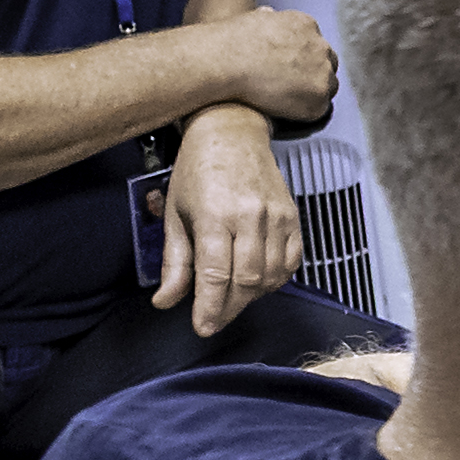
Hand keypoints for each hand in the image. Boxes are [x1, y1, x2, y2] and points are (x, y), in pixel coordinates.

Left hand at [151, 103, 301, 332]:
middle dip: (229, 308)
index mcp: (215, 215)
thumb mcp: (174, 215)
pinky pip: (291, 262)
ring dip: (251, 296)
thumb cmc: (198, 170)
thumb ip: (174, 262)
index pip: (216, 276)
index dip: (210, 308)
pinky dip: (276, 279)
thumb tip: (166, 301)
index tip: (203, 326)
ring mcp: (276, 217)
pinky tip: (258, 279)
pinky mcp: (293, 217)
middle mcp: (250, 217)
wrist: (232, 132)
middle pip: (246, 281)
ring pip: (271, 276)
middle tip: (214, 318)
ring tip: (232, 297)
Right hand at [213, 2, 337, 133]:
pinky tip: (286, 110)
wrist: (223, 63)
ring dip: (311, 93)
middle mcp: (320, 46)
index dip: (303, 59)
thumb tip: (269, 17)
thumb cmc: (231, 43)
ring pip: (327, 87)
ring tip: (285, 99)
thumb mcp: (255, 18)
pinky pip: (318, 109)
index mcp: (306, 24)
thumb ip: (271, 20)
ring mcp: (322, 72)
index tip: (291, 68)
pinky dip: (304, 111)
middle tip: (290, 85)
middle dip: (312, 74)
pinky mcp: (318, 97)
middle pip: (327, 64)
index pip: (316, 44)